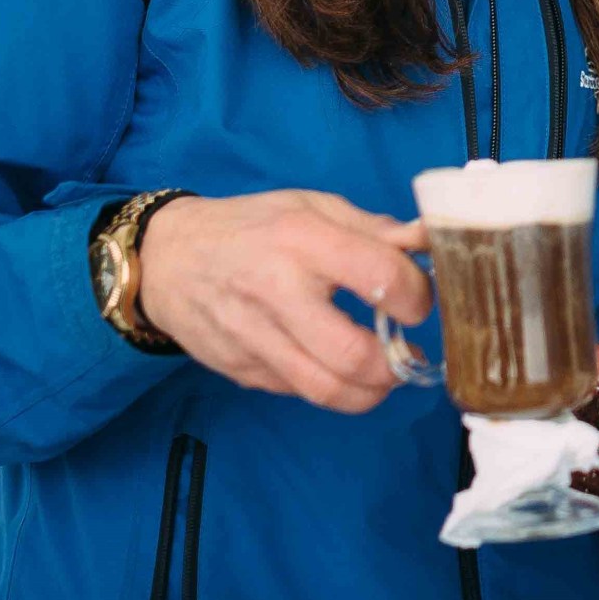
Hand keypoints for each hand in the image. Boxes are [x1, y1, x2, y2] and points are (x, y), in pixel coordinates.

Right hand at [138, 190, 430, 412]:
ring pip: (327, 390)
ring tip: (384, 373)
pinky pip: (299, 393)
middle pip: (353, 355)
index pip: (380, 278)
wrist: (168, 258)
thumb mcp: (312, 207)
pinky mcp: (241, 370)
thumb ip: (375, 229)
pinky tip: (338, 368)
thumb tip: (430, 242)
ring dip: (371, 391)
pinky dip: (331, 388)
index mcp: (303, 239)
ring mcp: (254, 338)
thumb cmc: (251, 227)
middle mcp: (276, 291)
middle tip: (408, 351)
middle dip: (397, 363)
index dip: (416, 297)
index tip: (419, 301)